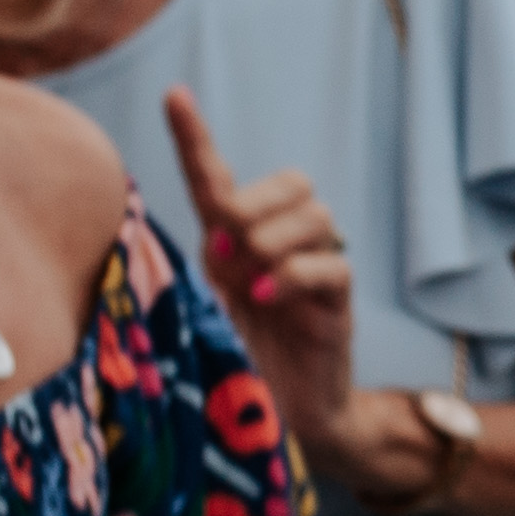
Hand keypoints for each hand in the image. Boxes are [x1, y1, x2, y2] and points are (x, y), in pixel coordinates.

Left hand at [163, 91, 356, 461]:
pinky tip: (267, 298)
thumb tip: (221, 224)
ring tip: (251, 282)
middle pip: (293, 182)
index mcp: (231, 244)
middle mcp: (277, 248)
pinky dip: (296, 275)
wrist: (279, 420)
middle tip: (229, 245)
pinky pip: (333, 264)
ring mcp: (314, 272)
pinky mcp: (339, 303)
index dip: (195, 135)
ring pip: (318, 216)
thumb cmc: (232, 365)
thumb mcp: (197, 308)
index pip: (217, 176)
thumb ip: (200, 263)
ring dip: (277, 240)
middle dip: (259, 203)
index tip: (175, 94)